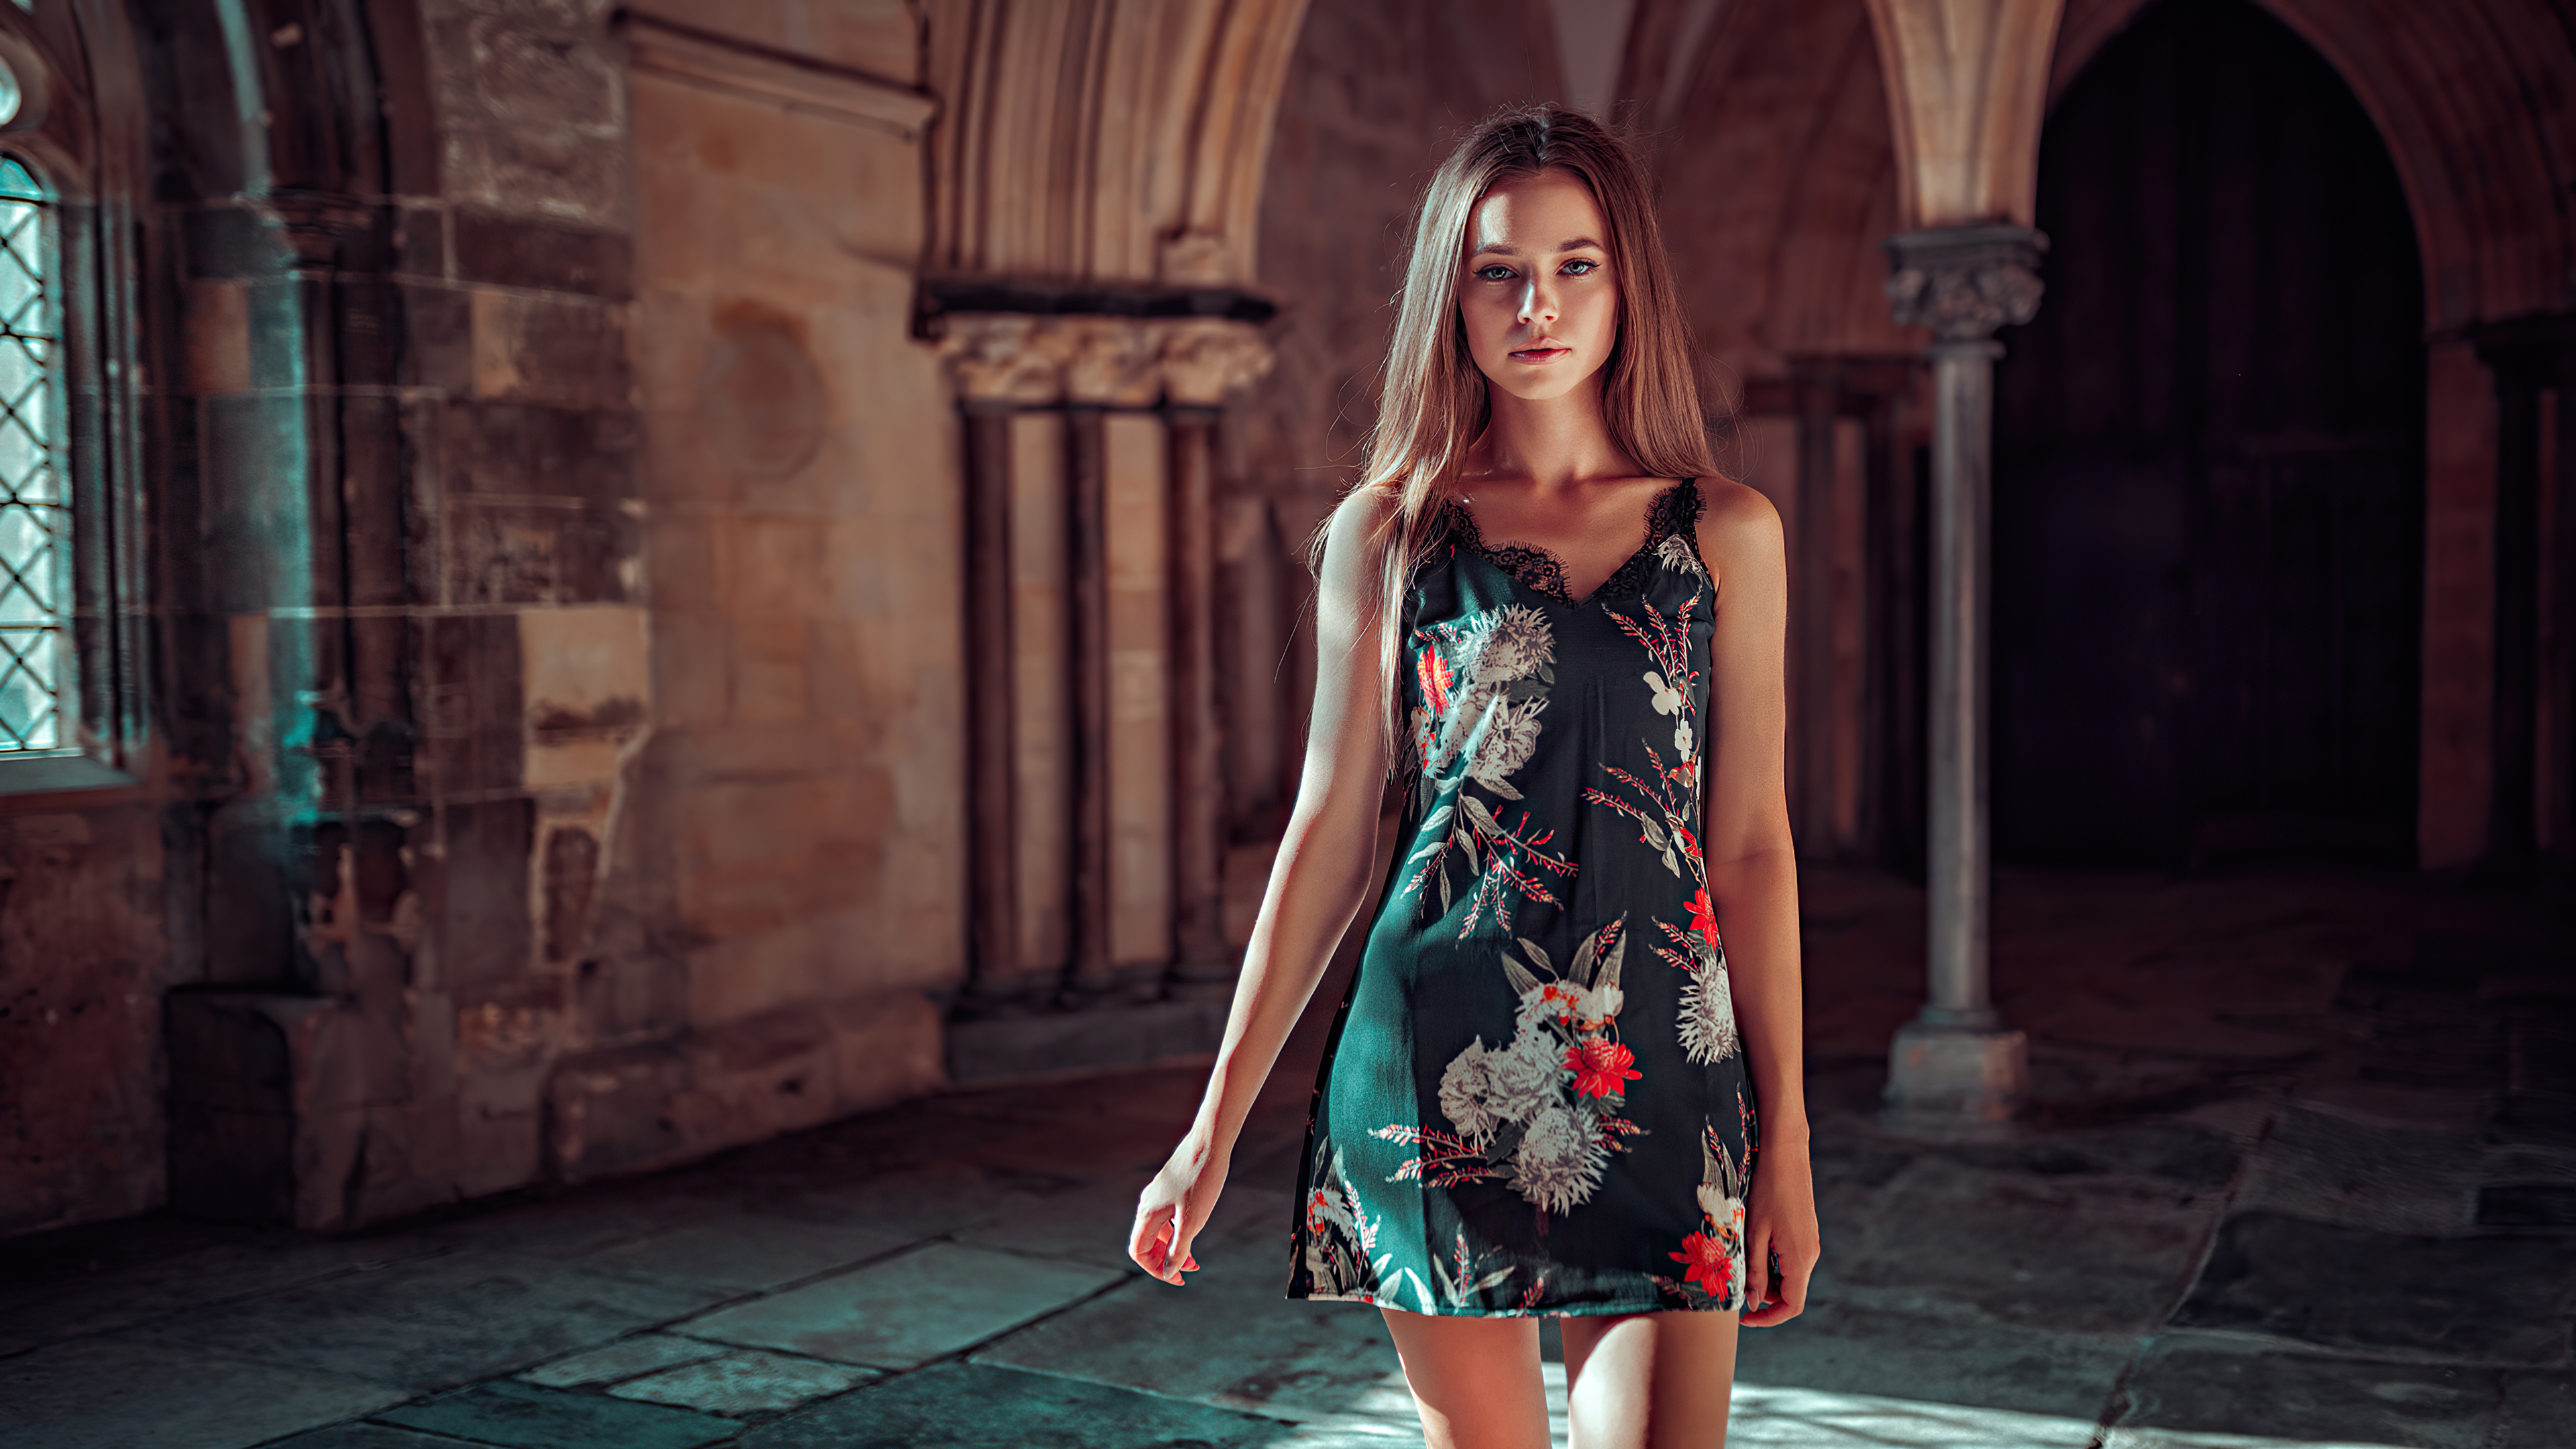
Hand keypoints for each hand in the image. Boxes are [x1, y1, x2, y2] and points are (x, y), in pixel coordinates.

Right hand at [1129, 1134, 1227, 1284]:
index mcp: (1148, 1213)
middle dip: (1165, 1261)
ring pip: (1158, 1231)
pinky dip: (1178, 1232)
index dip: (1155, 1270)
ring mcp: (1158, 1195)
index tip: (1178, 1278)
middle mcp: (1147, 1204)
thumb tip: (1168, 1273)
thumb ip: (1178, 1250)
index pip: (1139, 1252)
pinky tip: (1194, 1232)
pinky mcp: (1170, 1188)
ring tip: (1195, 1259)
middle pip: (1146, 1243)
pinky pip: (1167, 1218)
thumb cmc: (1202, 1180)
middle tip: (1190, 1270)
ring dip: (1173, 1248)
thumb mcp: (1192, 1221)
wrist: (1211, 1141)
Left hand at [1741, 1136, 1817, 1325]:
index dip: (1768, 1318)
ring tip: (1740, 1260)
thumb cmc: (1767, 1190)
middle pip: (1790, 1293)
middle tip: (1735, 1284)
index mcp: (1799, 1259)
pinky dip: (1772, 1263)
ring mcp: (1810, 1243)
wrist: (1785, 1153)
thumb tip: (1754, 1303)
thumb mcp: (1754, 1232)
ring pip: (1789, 1277)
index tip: (1743, 1318)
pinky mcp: (1805, 1233)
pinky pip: (1790, 1260)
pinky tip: (1753, 1244)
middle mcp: (1810, 1255)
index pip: (1792, 1306)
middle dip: (1764, 1297)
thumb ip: (1755, 1270)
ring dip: (1767, 1278)